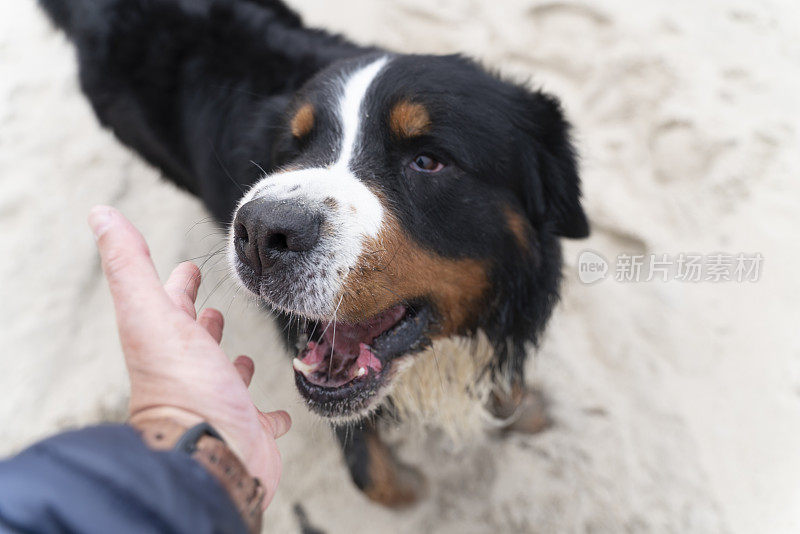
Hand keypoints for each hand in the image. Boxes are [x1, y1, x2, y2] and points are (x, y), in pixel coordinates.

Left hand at [88, 205, 289, 507]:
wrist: (210, 452)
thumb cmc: (185, 384)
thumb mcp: (151, 313)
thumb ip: (130, 263)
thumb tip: (100, 213)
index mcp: (167, 342)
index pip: (170, 303)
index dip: (178, 284)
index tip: (187, 268)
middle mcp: (190, 372)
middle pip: (195, 341)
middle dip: (204, 322)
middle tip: (216, 311)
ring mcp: (219, 402)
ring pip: (225, 380)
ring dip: (231, 366)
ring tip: (243, 356)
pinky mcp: (249, 429)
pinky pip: (262, 421)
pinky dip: (270, 415)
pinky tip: (279, 414)